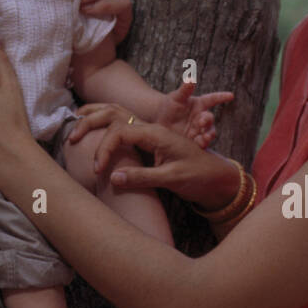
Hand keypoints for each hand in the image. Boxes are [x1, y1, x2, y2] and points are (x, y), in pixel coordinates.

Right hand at [69, 104, 240, 210]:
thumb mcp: (171, 179)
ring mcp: (153, 138)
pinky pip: (128, 140)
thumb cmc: (199, 176)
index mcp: (157, 134)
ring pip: (121, 131)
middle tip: (95, 169)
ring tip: (88, 151)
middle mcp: (153, 132)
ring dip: (104, 139)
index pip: (120, 133)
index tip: (99, 170)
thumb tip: (113, 178)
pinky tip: (105, 156)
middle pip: (117, 128)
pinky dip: (113, 145)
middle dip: (101, 145)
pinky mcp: (153, 147)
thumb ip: (142, 177)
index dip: (105, 149)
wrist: (219, 179)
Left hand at [154, 82, 234, 147]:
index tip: (231, 95)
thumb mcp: (176, 97)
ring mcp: (199, 129)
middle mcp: (202, 117)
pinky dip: (203, 143)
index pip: (212, 99)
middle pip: (210, 118)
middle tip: (201, 121)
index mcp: (200, 104)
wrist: (161, 122)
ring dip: (209, 134)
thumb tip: (191, 78)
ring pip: (209, 132)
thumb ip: (185, 89)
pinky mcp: (195, 140)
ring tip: (205, 137)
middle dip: (207, 120)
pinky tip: (200, 143)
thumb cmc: (169, 106)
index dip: (221, 97)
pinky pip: (202, 142)